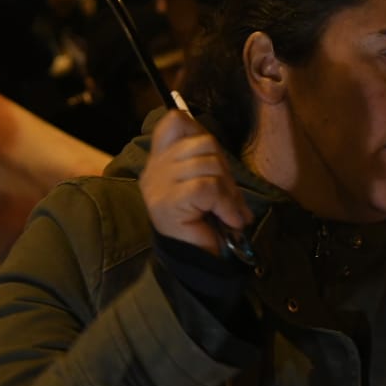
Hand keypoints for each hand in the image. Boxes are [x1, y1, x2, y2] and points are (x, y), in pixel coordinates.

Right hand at [140, 111, 251, 256]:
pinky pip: (208, 187)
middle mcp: (154, 169)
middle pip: (203, 142)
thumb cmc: (202, 225)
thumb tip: (225, 155)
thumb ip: (209, 163)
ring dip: (229, 191)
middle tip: (231, 199)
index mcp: (159, 161)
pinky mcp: (168, 201)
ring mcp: (158, 185)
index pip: (175, 121)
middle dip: (227, 169)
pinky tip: (228, 220)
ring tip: (231, 213)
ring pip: (209, 164)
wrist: (195, 263)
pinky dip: (226, 204)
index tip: (215, 162)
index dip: (200, 132)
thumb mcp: (205, 186)